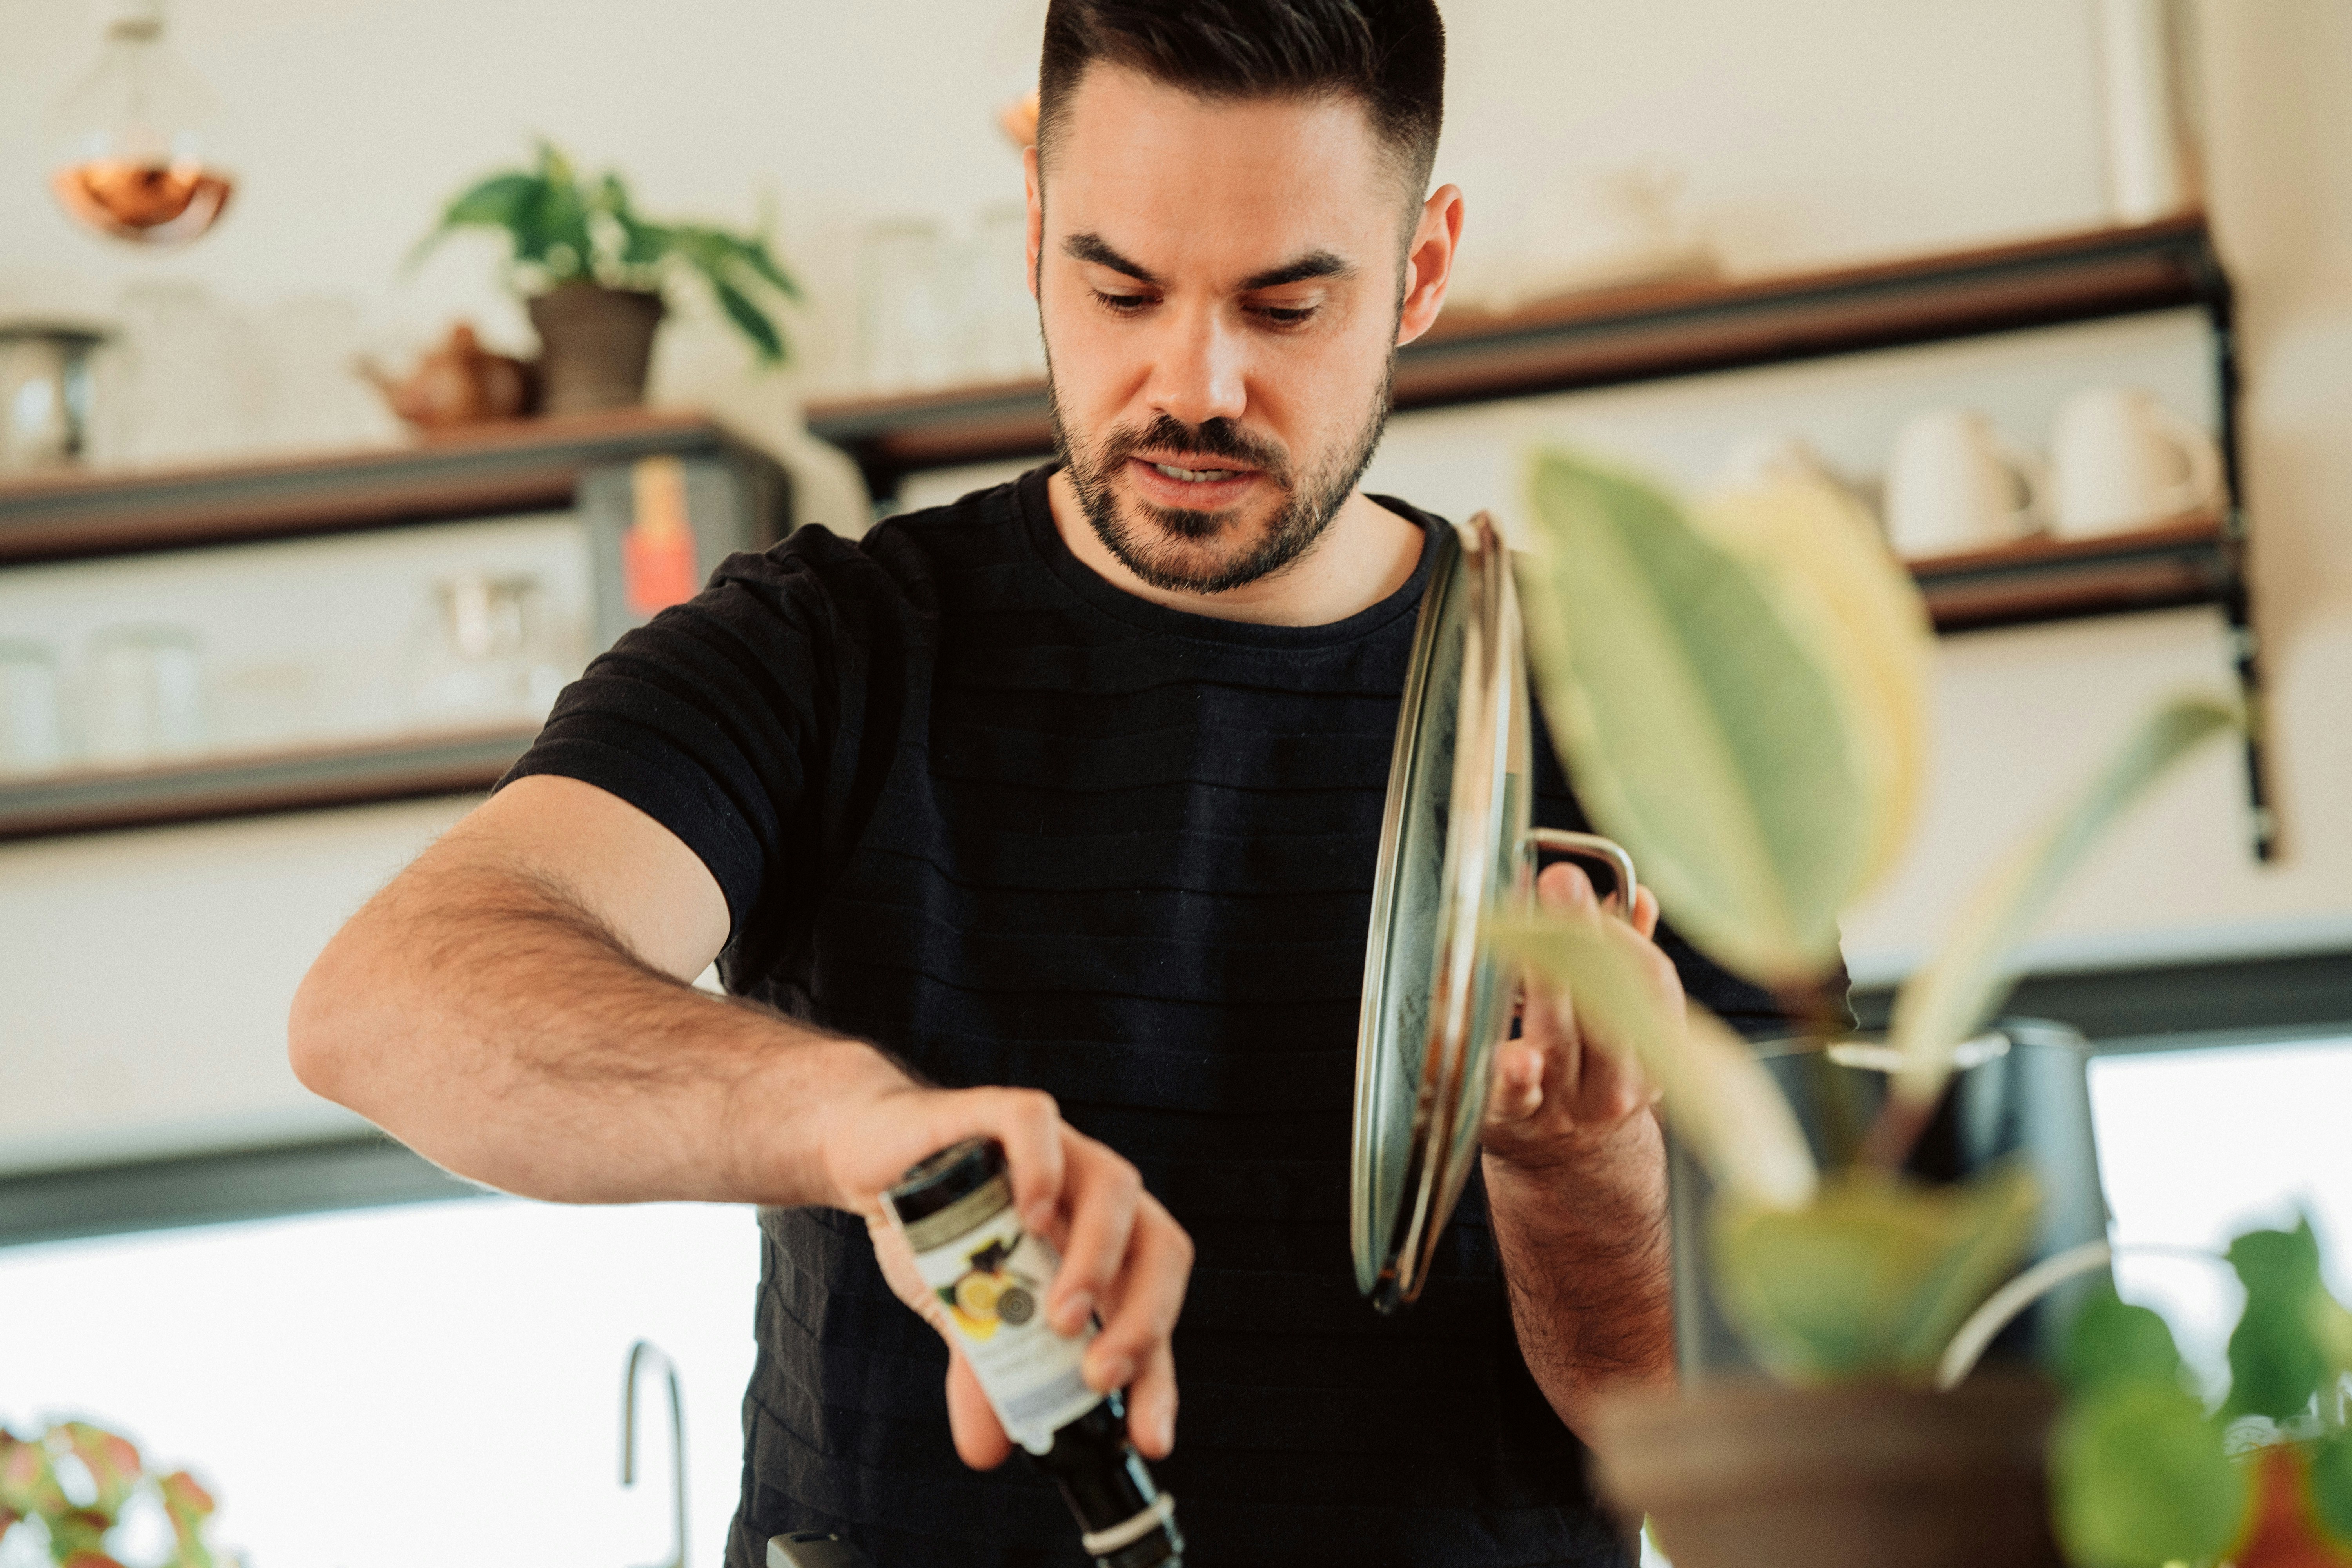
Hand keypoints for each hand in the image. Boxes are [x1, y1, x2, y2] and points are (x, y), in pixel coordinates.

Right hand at [817, 1078, 1191, 1469]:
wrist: (875, 1157)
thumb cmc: (935, 1228)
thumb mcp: (963, 1312)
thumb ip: (985, 1371)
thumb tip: (986, 1450)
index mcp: (1099, 1247)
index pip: (1152, 1309)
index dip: (1158, 1374)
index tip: (1149, 1439)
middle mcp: (1092, 1197)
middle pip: (1159, 1245)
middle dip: (1144, 1317)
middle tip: (1100, 1374)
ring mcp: (1056, 1149)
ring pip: (1115, 1185)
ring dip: (1097, 1257)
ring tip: (1063, 1316)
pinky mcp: (1000, 1110)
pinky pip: (1037, 1121)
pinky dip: (1043, 1165)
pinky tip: (1029, 1212)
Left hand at [1481, 860, 1673, 1174]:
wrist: (1568, 1165)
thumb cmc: (1590, 1069)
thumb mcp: (1622, 1022)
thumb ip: (1626, 956)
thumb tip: (1637, 894)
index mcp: (1650, 1049)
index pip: (1651, 982)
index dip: (1622, 931)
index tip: (1591, 886)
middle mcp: (1615, 1082)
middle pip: (1607, 1004)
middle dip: (1585, 938)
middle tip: (1562, 881)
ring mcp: (1565, 1104)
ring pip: (1561, 1038)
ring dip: (1547, 984)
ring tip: (1529, 932)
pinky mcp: (1513, 1118)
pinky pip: (1515, 1095)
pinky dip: (1516, 1075)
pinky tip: (1515, 1058)